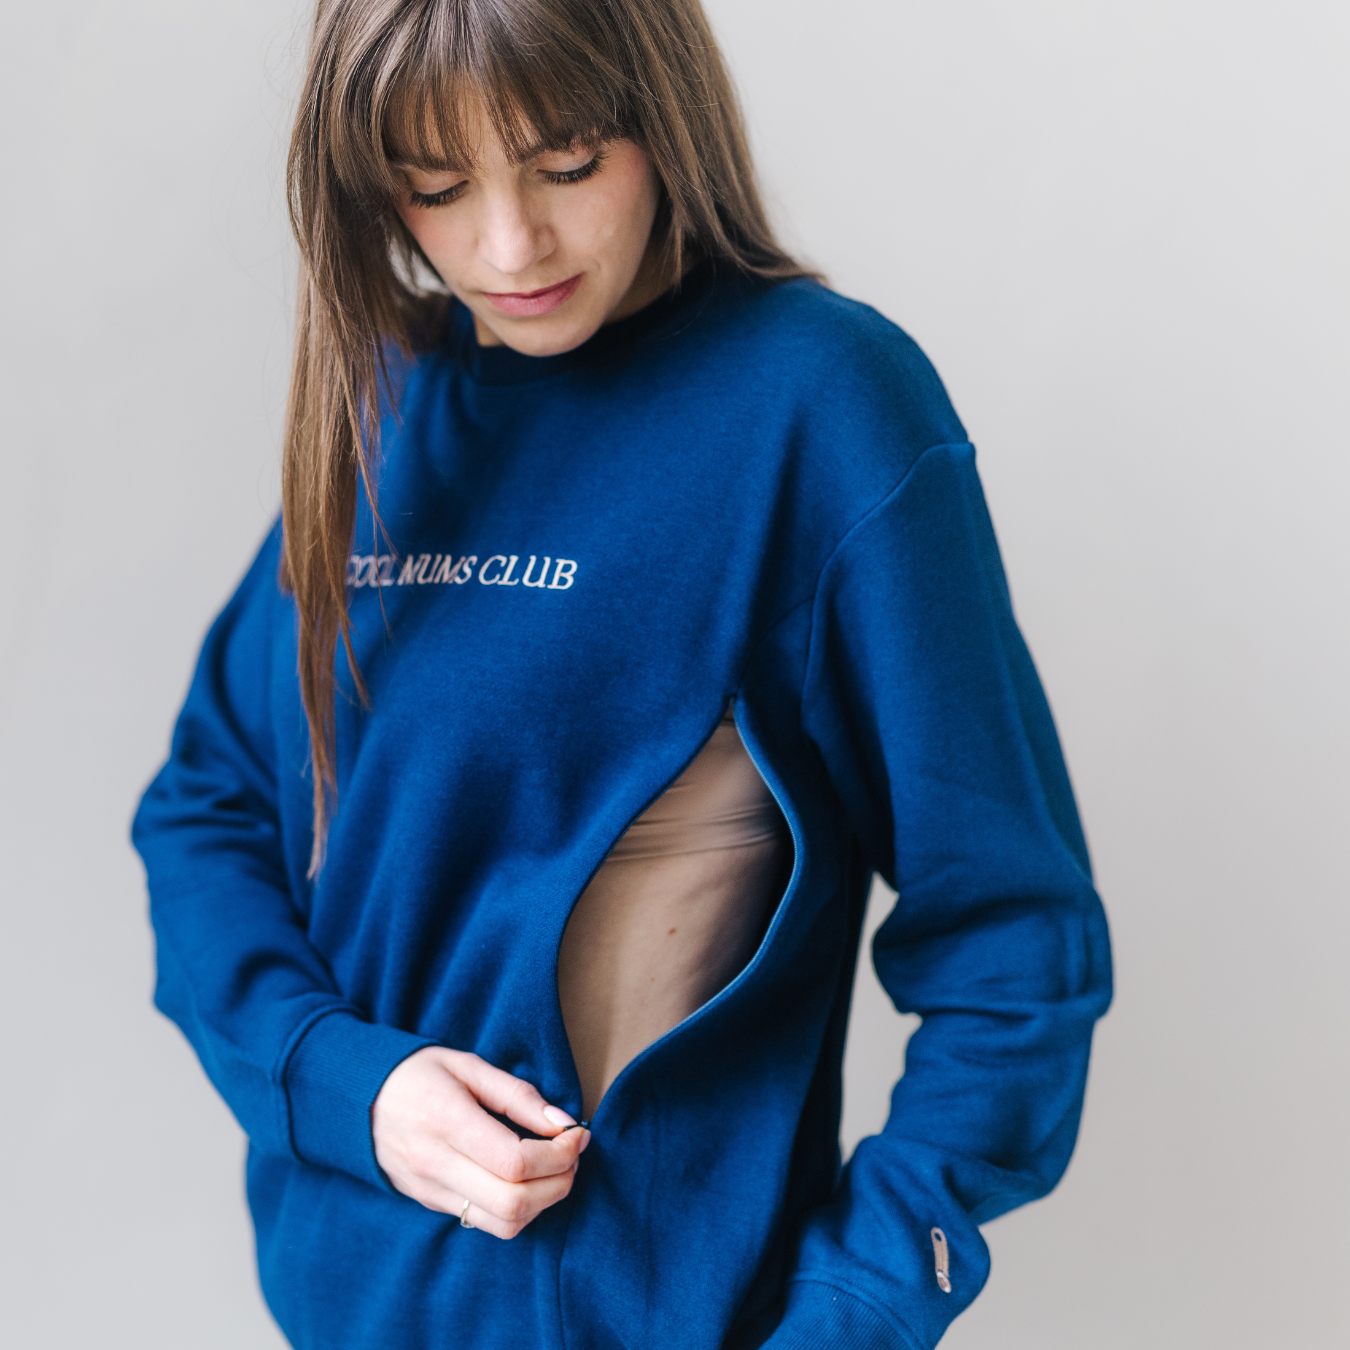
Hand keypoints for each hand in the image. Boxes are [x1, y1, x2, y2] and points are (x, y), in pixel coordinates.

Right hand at [371, 1046, 589, 1238]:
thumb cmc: (419, 1074)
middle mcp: (436, 1164)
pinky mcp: (431, 1203)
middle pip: (514, 1202)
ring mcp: (431, 1190)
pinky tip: (527, 1179)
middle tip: (572, 1154)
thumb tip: (562, 1123)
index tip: (576, 1133)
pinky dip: (518, 1208)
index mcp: (446, 1121)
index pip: (515, 1162)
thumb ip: (517, 1095)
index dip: (559, 1154)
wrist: (359, 1098)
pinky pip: (484, 1222)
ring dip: (543, 1202)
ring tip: (555, 1168)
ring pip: (502, 1224)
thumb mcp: (468, 1065)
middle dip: (560, 1182)